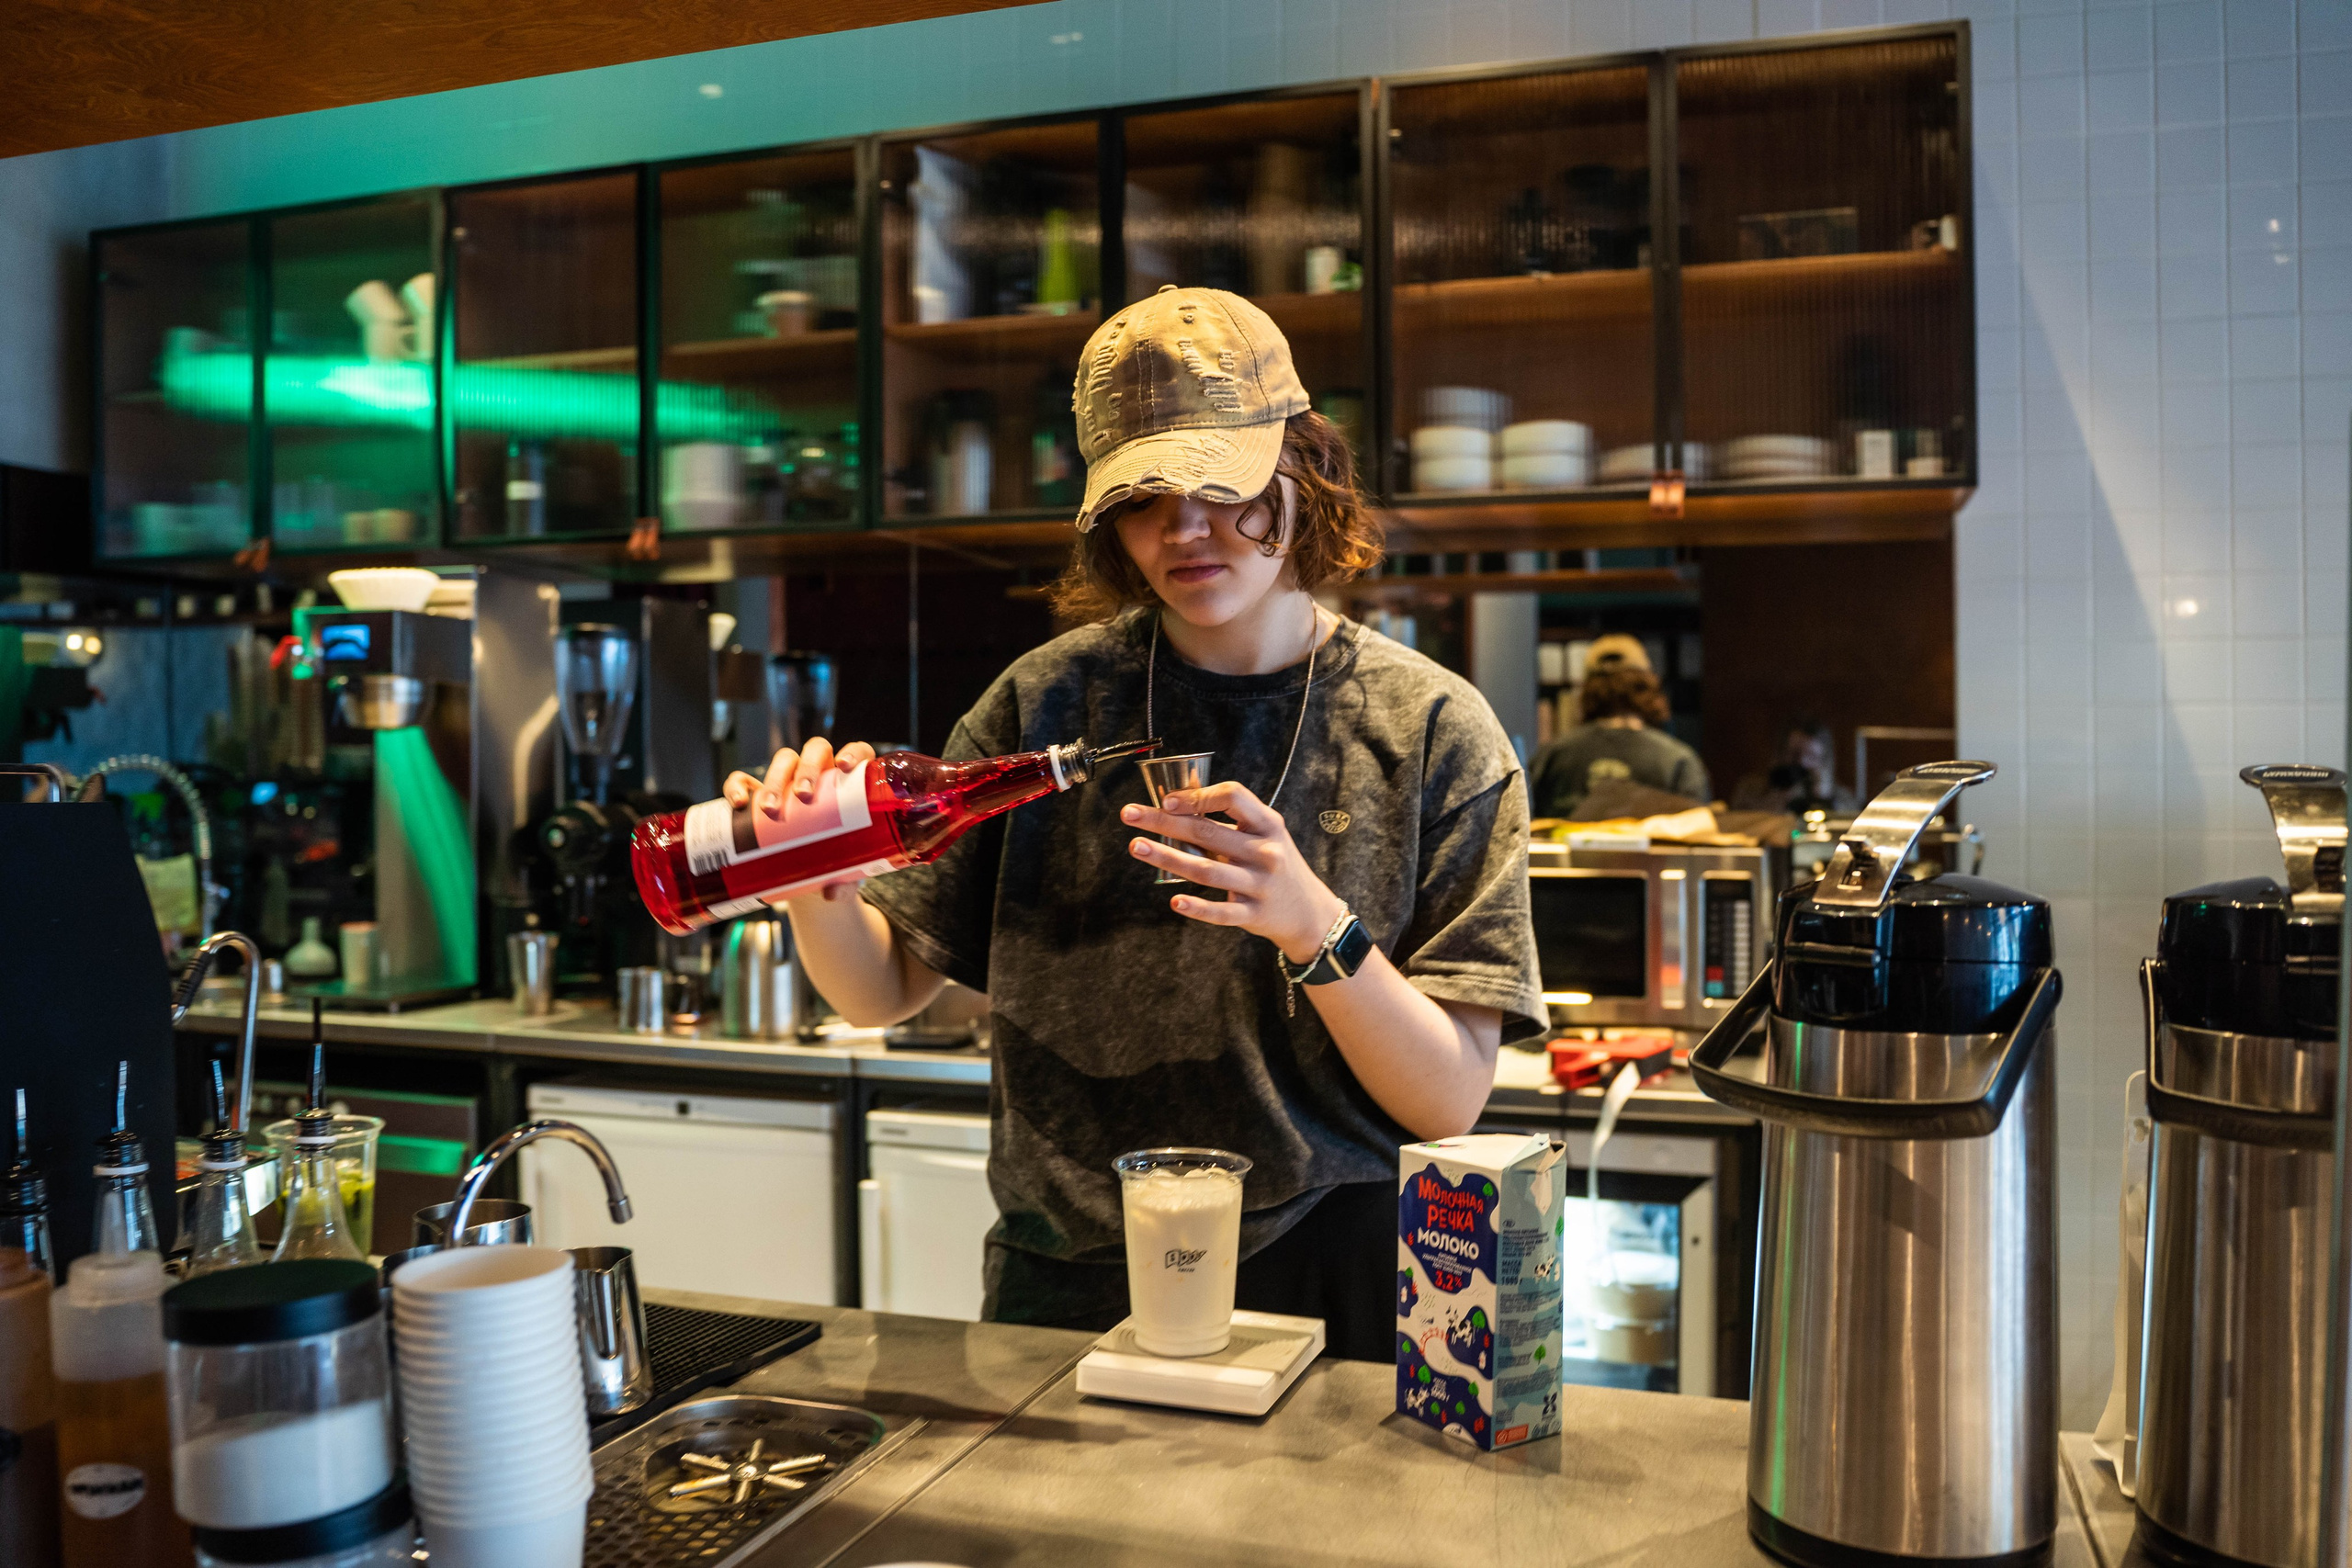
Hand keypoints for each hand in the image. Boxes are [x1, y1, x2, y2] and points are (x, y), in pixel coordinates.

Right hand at [721, 737, 877, 904]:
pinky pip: (745, 780)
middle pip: (815, 751)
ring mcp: (789, 782)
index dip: (853, 752)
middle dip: (808, 768)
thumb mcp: (847, 873)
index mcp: (850, 784)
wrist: (807, 875)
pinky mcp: (759, 795)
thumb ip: (845, 884)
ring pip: (783, 760)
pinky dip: (738, 786)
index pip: (857, 752)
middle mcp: (821, 775)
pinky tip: (738, 804)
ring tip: (770, 809)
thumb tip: (831, 893)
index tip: (845, 767)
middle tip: (803, 796)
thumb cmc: (837, 864)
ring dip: (776, 779)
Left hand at [1121, 782, 1346, 963]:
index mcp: (1268, 824)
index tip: (1167, 800)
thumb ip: (1231, 820)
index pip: (1233, 797)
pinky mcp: (1254, 914)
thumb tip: (1177, 802)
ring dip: (1167, 857)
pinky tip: (1175, 902)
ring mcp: (1260, 884)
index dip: (1198, 796)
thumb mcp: (1265, 834)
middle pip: (1207, 831)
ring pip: (1207, 870)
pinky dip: (1198, 908)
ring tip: (1136, 847)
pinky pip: (1222, 912)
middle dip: (1163, 821)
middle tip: (1129, 815)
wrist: (1309, 912)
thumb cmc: (1276, 864)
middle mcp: (1265, 851)